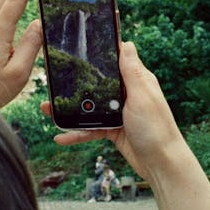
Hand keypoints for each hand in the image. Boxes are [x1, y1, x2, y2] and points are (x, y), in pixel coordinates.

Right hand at [43, 41, 187, 178]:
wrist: (161, 165)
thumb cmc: (156, 129)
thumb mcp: (142, 96)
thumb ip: (132, 72)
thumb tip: (126, 43)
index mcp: (137, 81)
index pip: (115, 61)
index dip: (98, 54)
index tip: (76, 49)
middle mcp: (127, 94)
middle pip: (97, 84)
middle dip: (75, 85)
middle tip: (53, 82)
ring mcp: (119, 113)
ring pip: (90, 107)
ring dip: (70, 110)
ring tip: (47, 110)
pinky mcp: (113, 130)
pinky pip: (91, 129)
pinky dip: (77, 133)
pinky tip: (61, 138)